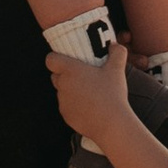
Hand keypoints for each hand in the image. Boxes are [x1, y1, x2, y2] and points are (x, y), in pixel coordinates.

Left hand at [46, 31, 135, 148]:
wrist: (111, 124)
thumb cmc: (112, 94)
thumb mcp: (117, 70)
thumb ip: (117, 52)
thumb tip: (115, 44)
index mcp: (70, 70)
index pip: (50, 59)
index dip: (56, 58)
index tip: (67, 60)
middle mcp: (62, 85)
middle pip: (56, 75)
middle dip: (65, 75)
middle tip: (83, 76)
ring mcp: (62, 101)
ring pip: (62, 91)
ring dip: (71, 90)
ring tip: (90, 93)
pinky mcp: (66, 115)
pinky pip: (66, 106)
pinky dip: (74, 105)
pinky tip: (90, 107)